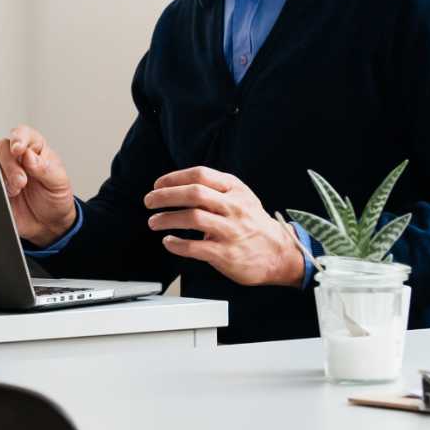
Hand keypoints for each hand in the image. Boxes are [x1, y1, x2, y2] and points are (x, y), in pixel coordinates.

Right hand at [0, 126, 77, 245]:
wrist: (48, 225)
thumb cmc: (55, 199)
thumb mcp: (59, 183)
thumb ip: (45, 168)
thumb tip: (29, 156)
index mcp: (35, 150)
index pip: (24, 134)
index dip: (18, 137)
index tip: (18, 148)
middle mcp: (18, 159)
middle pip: (2, 148)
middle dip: (10, 164)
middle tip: (21, 181)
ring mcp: (5, 174)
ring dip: (3, 178)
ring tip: (17, 191)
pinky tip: (8, 196)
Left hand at [143, 167, 304, 286]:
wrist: (280, 254)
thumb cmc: (253, 224)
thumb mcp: (241, 198)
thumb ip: (215, 189)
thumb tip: (178, 185)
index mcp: (235, 190)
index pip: (200, 175)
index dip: (174, 178)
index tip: (158, 185)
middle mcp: (234, 207)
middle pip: (193, 194)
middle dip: (165, 196)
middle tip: (149, 201)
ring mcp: (231, 231)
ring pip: (192, 218)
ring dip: (166, 219)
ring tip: (154, 222)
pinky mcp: (226, 254)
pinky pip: (194, 247)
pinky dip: (176, 244)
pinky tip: (168, 241)